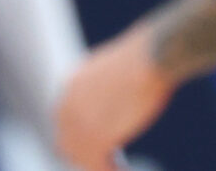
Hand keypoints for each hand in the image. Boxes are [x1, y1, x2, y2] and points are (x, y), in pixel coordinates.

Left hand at [55, 24, 174, 170]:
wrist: (151, 57)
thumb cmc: (143, 59)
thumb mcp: (114, 71)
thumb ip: (104, 91)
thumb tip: (112, 106)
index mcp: (70, 86)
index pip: (64, 122)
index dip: (78, 138)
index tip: (97, 148)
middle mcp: (67, 105)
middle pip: (67, 144)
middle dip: (84, 155)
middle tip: (105, 163)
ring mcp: (78, 123)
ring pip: (82, 158)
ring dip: (98, 166)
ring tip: (116, 169)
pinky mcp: (96, 138)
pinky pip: (99, 166)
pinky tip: (126, 170)